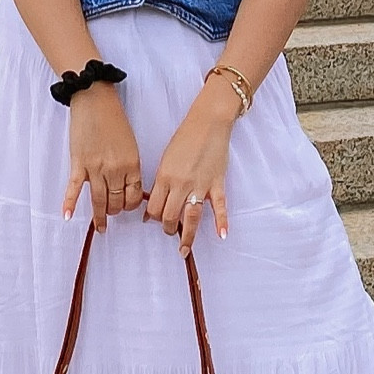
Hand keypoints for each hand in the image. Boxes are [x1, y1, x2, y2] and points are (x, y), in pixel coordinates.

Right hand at [63, 82, 143, 230]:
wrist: (95, 101)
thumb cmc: (114, 119)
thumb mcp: (131, 144)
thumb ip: (130, 166)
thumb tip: (128, 185)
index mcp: (132, 164)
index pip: (134, 196)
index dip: (131, 205)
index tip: (127, 207)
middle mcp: (115, 170)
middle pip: (116, 201)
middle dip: (115, 211)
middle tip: (112, 215)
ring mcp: (95, 168)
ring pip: (99, 200)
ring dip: (100, 215)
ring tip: (100, 227)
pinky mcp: (78, 164)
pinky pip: (74, 188)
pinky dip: (69, 203)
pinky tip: (67, 216)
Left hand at [146, 80, 236, 254]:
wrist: (208, 123)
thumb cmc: (185, 139)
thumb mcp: (166, 159)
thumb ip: (161, 182)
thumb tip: (153, 203)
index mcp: (164, 177)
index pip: (154, 207)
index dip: (152, 217)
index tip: (152, 221)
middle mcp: (180, 184)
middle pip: (170, 216)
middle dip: (168, 228)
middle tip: (170, 232)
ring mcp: (200, 185)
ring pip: (191, 217)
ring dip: (187, 236)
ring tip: (184, 249)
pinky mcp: (217, 183)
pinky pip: (219, 206)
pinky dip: (221, 222)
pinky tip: (221, 236)